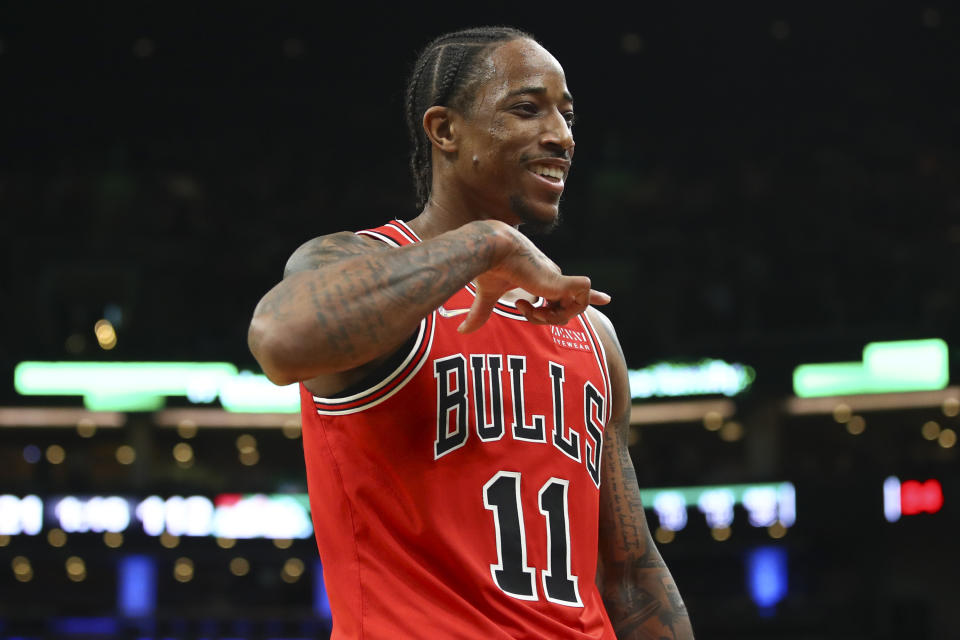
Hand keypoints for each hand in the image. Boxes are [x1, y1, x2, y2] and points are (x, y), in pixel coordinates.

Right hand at [457, 224, 609, 332]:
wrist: (493, 248)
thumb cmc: (489, 266)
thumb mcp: (487, 296)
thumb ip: (480, 313)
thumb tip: (462, 331)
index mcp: (542, 280)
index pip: (570, 290)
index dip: (588, 296)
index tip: (606, 299)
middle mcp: (555, 279)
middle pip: (565, 311)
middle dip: (544, 318)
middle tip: (522, 307)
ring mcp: (560, 281)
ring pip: (572, 311)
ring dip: (547, 317)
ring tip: (526, 305)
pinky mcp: (562, 282)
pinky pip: (582, 298)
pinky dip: (562, 309)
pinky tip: (540, 300)